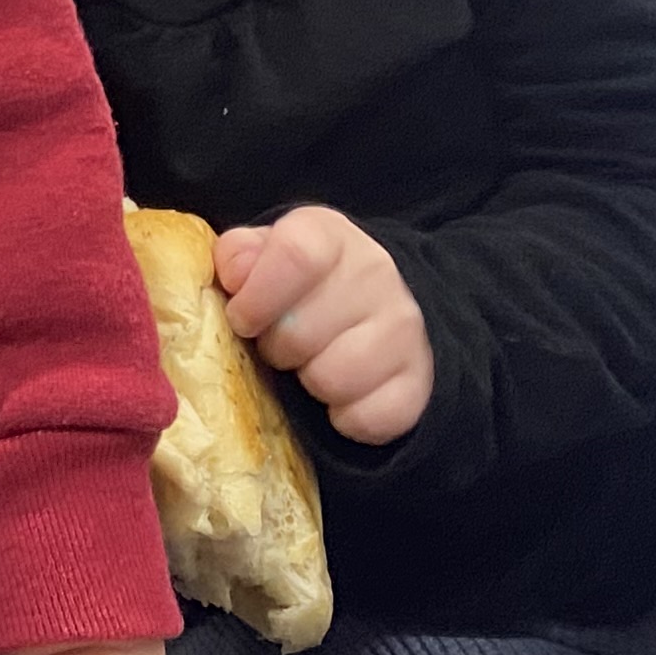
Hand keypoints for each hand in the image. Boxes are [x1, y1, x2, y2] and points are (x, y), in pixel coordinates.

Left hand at [217, 207, 432, 443]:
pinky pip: (367, 419)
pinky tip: (341, 395)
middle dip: (275, 348)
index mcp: (330, 235)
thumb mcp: (265, 252)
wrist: (374, 303)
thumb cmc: (301, 281)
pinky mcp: (420, 381)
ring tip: (310, 363)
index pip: (296, 256)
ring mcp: (405, 329)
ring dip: (308, 382)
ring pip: (332, 381)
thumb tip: (235, 275)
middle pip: (301, 333)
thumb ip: (238, 255)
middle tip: (280, 342)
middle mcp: (377, 274)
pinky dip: (344, 417)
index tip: (242, 319)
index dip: (257, 297)